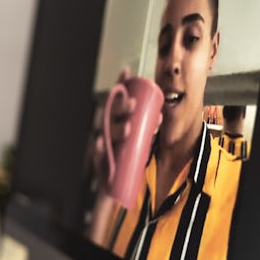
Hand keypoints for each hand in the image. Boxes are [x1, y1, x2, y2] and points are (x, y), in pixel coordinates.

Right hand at [93, 67, 135, 194]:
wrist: (118, 188)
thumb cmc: (128, 162)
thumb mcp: (140, 143)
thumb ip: (147, 130)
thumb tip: (161, 116)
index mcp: (116, 123)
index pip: (117, 101)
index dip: (120, 85)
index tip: (127, 71)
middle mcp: (107, 130)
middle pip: (111, 114)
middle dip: (121, 107)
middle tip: (133, 104)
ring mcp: (102, 145)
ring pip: (106, 133)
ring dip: (116, 128)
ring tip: (128, 128)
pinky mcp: (99, 162)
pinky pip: (98, 154)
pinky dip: (100, 149)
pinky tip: (102, 144)